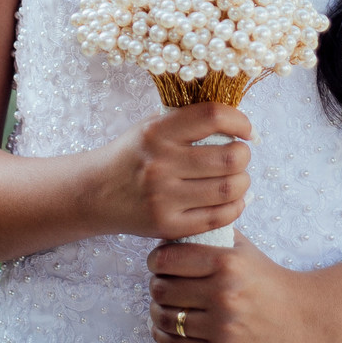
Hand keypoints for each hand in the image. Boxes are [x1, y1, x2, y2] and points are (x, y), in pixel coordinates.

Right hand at [88, 102, 250, 240]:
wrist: (97, 192)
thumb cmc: (134, 155)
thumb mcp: (152, 126)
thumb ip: (189, 121)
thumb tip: (237, 120)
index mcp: (158, 131)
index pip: (213, 116)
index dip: (239, 120)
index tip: (245, 129)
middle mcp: (160, 164)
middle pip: (229, 157)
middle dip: (244, 154)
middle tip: (240, 155)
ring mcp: (163, 198)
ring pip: (228, 189)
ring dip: (243, 182)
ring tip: (237, 178)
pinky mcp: (167, 226)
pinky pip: (218, 218)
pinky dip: (235, 207)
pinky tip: (232, 200)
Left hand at [147, 233, 329, 342]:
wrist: (302, 318)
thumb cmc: (268, 279)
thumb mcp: (244, 249)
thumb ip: (211, 234)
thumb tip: (176, 224)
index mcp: (227, 264)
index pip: (168, 259)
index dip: (156, 260)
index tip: (157, 262)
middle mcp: (223, 295)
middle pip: (162, 289)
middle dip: (156, 284)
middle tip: (161, 283)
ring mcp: (222, 328)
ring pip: (164, 318)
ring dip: (157, 310)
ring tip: (163, 304)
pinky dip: (163, 334)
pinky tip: (168, 326)